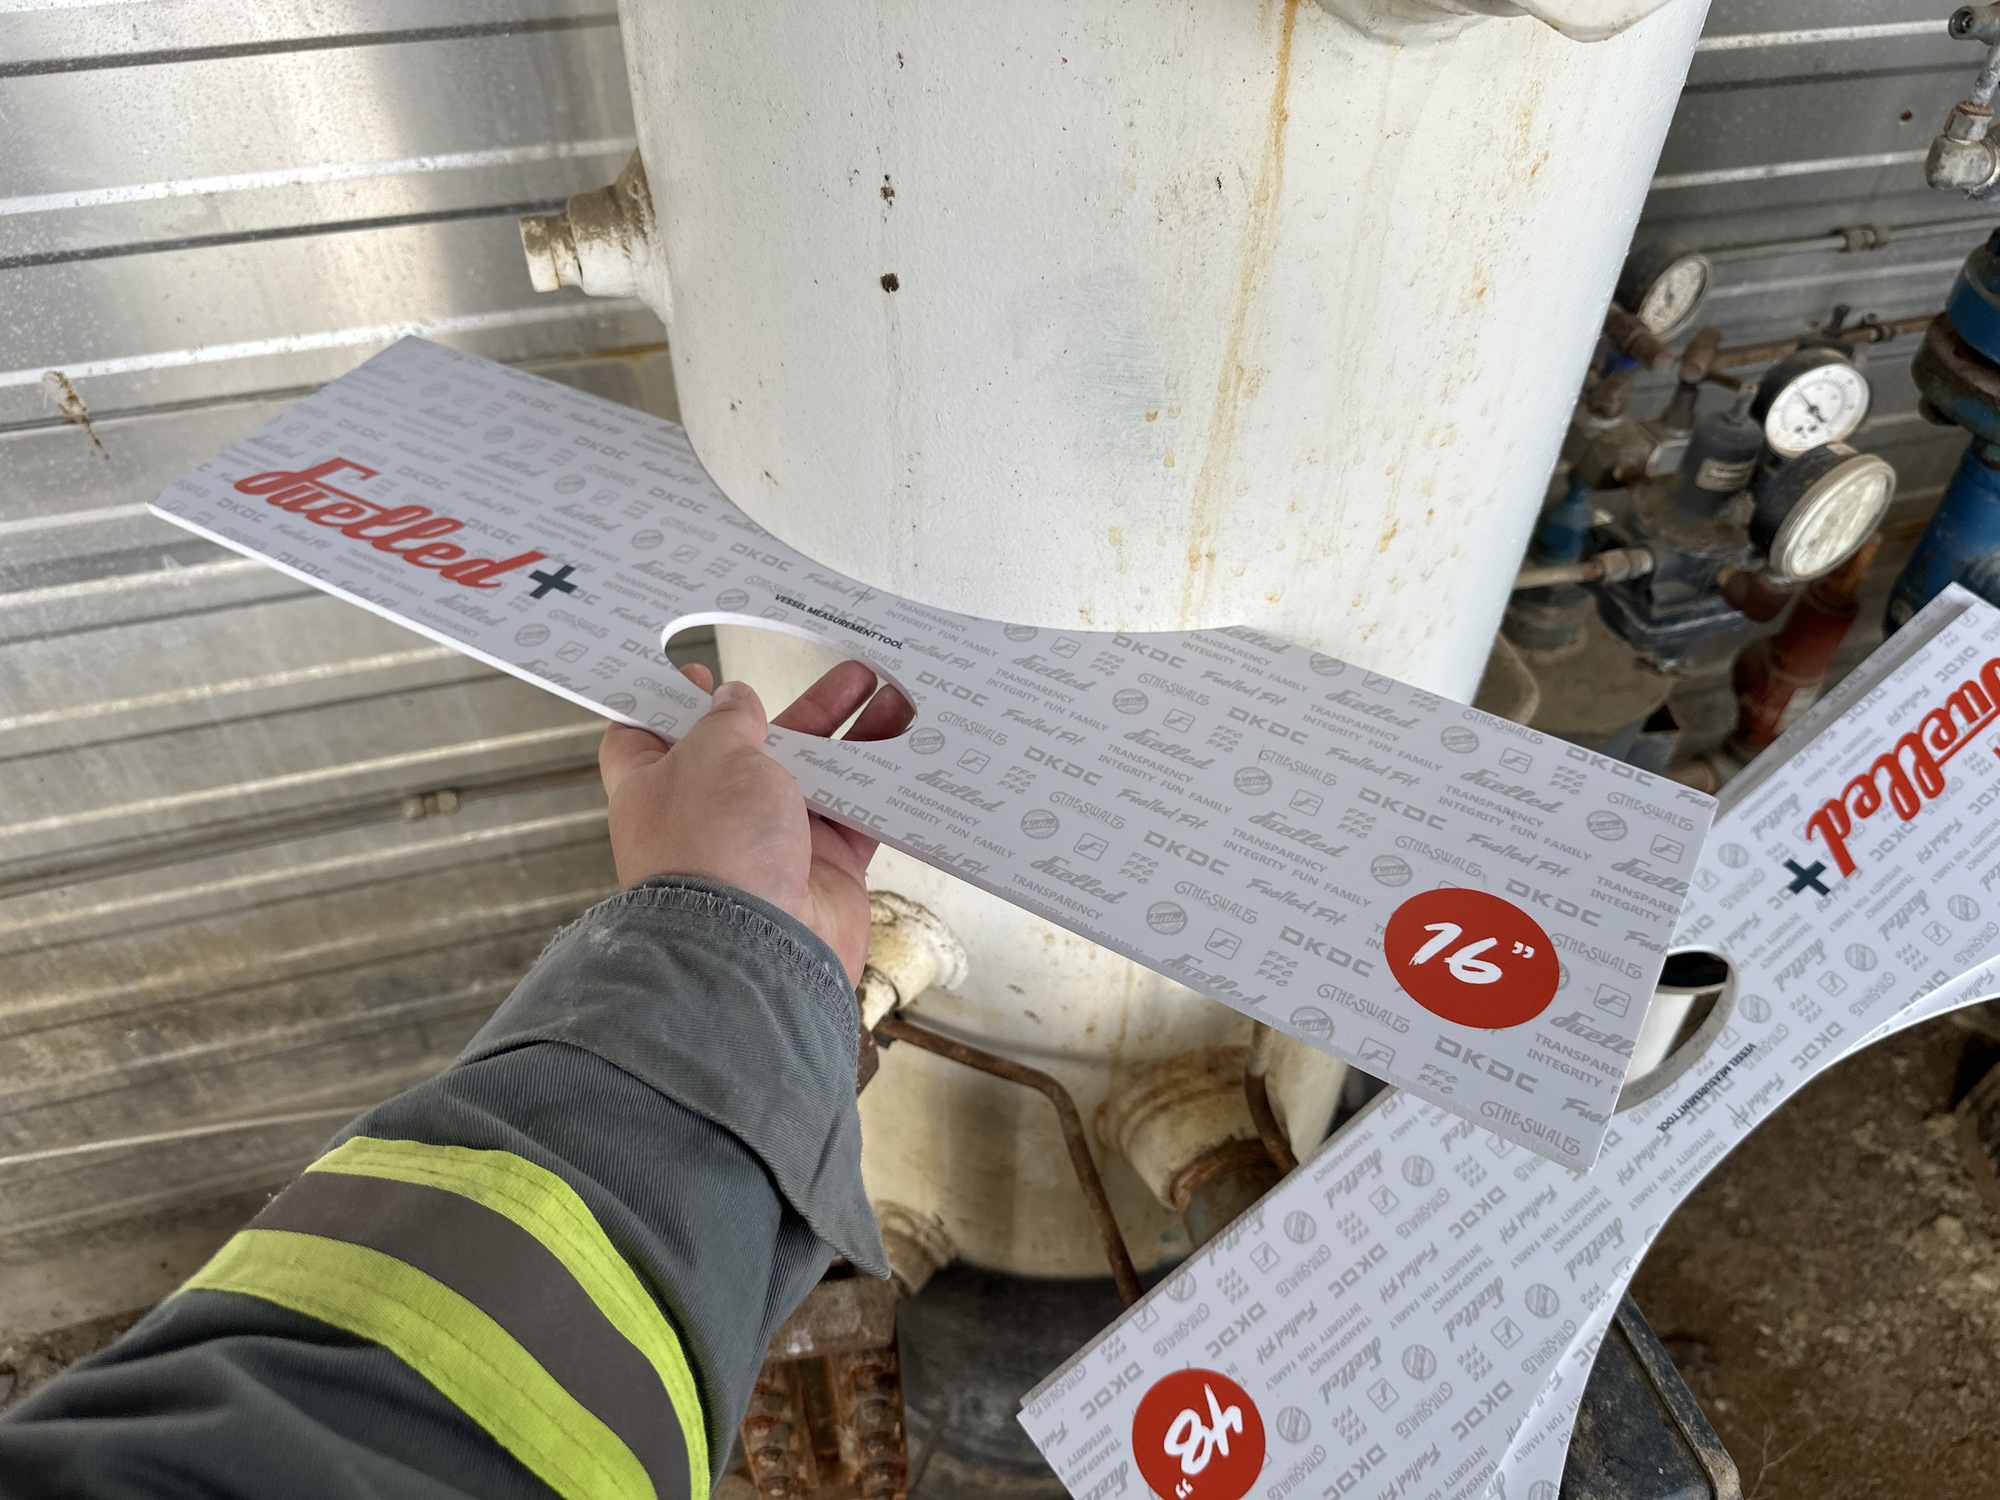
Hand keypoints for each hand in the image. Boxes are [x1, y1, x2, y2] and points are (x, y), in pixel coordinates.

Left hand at [598, 660, 913, 982]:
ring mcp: (769, 842)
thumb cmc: (713, 852)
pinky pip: (858, 817)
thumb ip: (728, 720)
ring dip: (855, 736)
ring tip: (894, 694)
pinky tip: (910, 753)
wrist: (757, 949)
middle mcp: (712, 813)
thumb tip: (736, 700)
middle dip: (803, 709)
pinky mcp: (821, 869)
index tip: (700, 675)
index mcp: (659, 785)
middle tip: (846, 675)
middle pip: (757, 748)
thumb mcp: (711, 754)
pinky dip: (883, 787)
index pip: (649, 736)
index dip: (672, 702)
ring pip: (817, 776)